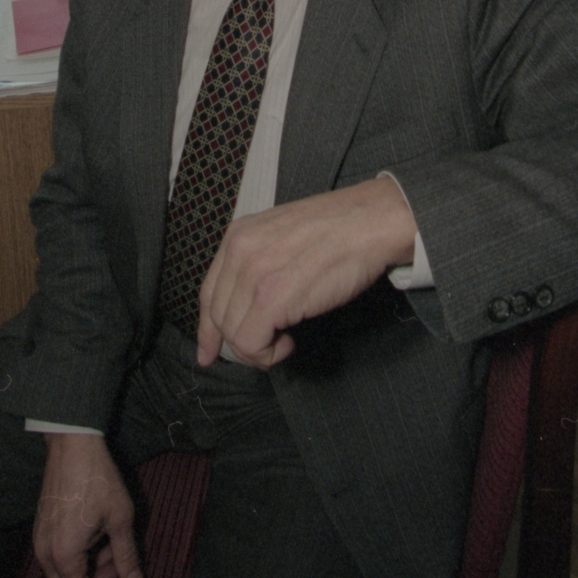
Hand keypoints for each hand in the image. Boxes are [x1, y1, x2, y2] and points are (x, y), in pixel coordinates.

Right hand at [33, 432, 142, 577]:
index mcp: (63, 555)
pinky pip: (57, 556)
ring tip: (112, 545)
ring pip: (62, 574)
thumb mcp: (120, 517)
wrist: (72, 445)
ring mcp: (39, 540)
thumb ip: (126, 555)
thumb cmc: (97, 480)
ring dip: (87, 569)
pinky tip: (97, 534)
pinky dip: (77, 555)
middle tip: (116, 567)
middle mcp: (44, 553)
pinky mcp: (41, 528)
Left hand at [196, 176, 417, 369]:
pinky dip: (268, 354)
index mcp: (239, 235)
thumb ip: (259, 262)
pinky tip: (289, 342)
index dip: (207, 328)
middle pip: (218, 316)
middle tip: (269, 346)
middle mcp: (239, 252)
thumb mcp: (283, 236)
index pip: (208, 292)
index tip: (209, 352)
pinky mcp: (271, 298)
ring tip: (285, 339)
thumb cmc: (338, 230)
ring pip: (233, 334)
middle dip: (239, 341)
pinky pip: (250, 344)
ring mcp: (254, 274)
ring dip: (258, 349)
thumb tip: (248, 303)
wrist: (369, 223)